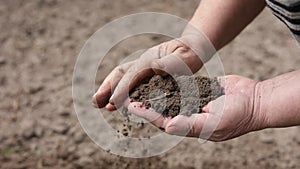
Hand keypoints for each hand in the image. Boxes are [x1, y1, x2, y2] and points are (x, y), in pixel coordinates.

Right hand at [93, 38, 203, 109]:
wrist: (193, 47)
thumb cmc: (192, 52)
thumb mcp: (188, 56)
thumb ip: (173, 62)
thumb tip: (155, 67)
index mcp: (151, 58)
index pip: (132, 75)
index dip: (122, 89)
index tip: (112, 103)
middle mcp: (143, 62)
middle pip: (121, 74)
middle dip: (107, 88)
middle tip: (95, 103)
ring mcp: (143, 67)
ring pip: (121, 77)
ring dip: (108, 90)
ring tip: (97, 104)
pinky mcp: (145, 73)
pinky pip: (129, 81)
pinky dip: (119, 91)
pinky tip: (114, 103)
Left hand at [127, 75, 267, 141]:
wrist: (255, 100)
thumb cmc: (237, 116)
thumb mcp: (213, 124)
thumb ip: (190, 125)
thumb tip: (168, 127)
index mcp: (191, 126)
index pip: (164, 121)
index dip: (148, 114)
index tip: (133, 106)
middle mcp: (190, 114)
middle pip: (163, 110)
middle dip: (147, 104)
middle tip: (129, 96)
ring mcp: (194, 101)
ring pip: (170, 97)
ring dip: (156, 92)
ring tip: (140, 85)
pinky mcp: (200, 89)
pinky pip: (182, 86)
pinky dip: (171, 82)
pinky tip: (158, 76)